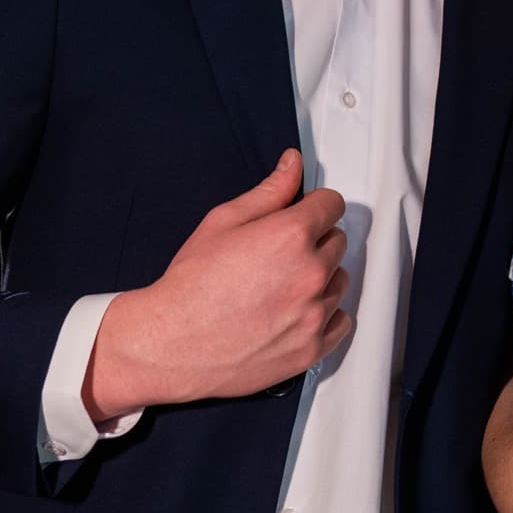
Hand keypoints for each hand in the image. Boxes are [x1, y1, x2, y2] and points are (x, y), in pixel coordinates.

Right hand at [84, 150, 350, 418]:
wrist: (172, 343)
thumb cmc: (191, 283)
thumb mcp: (224, 221)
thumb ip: (269, 191)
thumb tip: (293, 164)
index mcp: (291, 235)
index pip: (333, 205)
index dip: (315, 206)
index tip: (304, 215)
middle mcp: (310, 273)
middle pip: (338, 242)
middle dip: (315, 241)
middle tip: (279, 255)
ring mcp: (313, 315)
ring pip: (340, 281)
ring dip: (320, 279)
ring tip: (281, 286)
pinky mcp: (311, 349)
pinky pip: (340, 322)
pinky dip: (325, 316)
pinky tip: (297, 313)